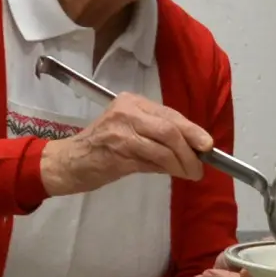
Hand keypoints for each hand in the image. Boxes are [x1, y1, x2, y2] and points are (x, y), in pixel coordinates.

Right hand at [39, 93, 213, 197]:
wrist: (67, 163)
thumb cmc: (100, 150)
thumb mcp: (129, 135)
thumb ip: (156, 139)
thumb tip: (190, 151)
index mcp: (132, 102)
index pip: (170, 115)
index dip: (193, 130)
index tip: (208, 146)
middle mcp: (127, 111)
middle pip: (170, 128)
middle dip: (190, 149)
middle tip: (199, 167)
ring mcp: (121, 130)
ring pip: (164, 144)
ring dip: (182, 163)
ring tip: (190, 174)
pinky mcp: (118, 151)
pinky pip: (152, 160)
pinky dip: (167, 168)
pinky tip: (172, 174)